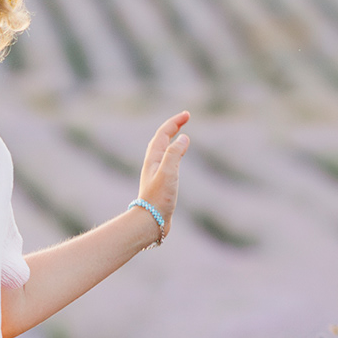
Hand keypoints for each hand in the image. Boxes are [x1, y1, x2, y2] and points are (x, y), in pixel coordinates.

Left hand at [138, 110, 191, 238]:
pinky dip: (173, 154)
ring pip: (163, 151)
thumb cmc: (158, 198)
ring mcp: (156, 174)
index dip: (174, 122)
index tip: (187, 115)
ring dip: (171, 139)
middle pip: (161, 139)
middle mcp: (153, 164)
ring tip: (180, 134)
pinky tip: (176, 159)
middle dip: (173, 127)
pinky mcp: (161, 184)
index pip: (163, 133)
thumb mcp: (168, 173)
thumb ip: (175, 154)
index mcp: (153, 159)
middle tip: (185, 118)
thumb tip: (184, 138)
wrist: (150, 222)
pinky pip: (167, 162)